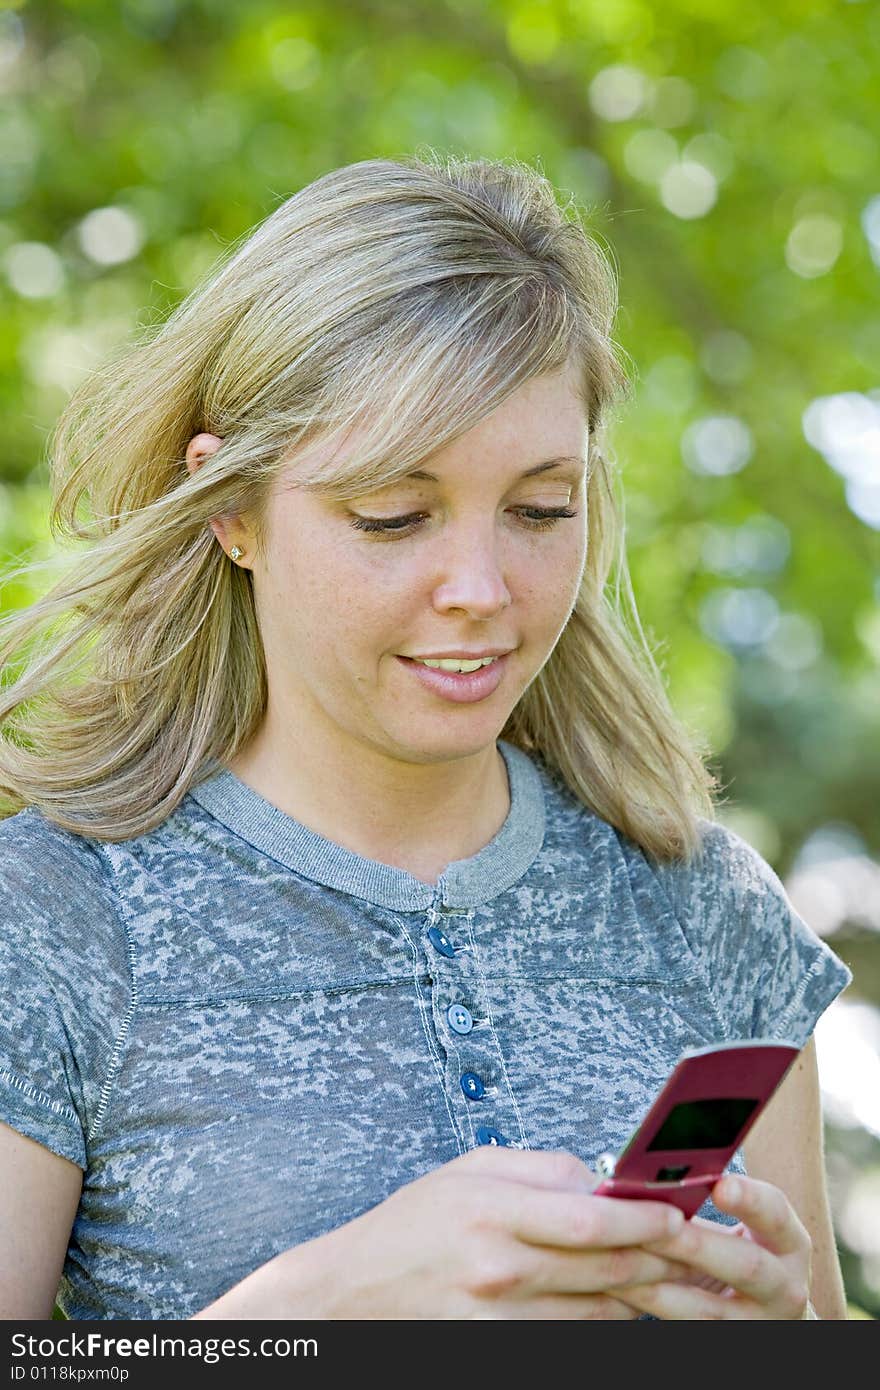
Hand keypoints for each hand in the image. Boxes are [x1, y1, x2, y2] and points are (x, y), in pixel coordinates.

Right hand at [261, 1147, 690, 1319]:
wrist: (360, 1290)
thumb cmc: (415, 1221)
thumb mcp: (471, 1169)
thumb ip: (541, 1168)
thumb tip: (601, 1179)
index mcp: (494, 1211)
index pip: (589, 1220)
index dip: (643, 1219)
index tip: (678, 1210)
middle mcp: (502, 1268)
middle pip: (605, 1269)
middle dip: (659, 1256)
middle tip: (694, 1242)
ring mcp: (505, 1315)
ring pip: (600, 1307)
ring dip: (643, 1289)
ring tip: (671, 1270)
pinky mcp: (506, 1344)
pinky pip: (575, 1330)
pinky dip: (606, 1314)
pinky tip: (623, 1297)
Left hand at [611, 1174, 812, 1319]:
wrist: (761, 1312)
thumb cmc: (738, 1249)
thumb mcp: (745, 1225)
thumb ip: (711, 1197)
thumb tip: (651, 1169)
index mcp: (789, 1244)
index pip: (777, 1214)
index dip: (751, 1199)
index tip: (720, 1186)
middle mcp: (784, 1288)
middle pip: (746, 1265)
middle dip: (697, 1245)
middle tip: (655, 1226)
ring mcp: (755, 1323)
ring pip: (708, 1310)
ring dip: (661, 1288)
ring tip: (622, 1263)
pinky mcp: (725, 1342)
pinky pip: (685, 1328)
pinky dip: (650, 1308)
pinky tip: (618, 1292)